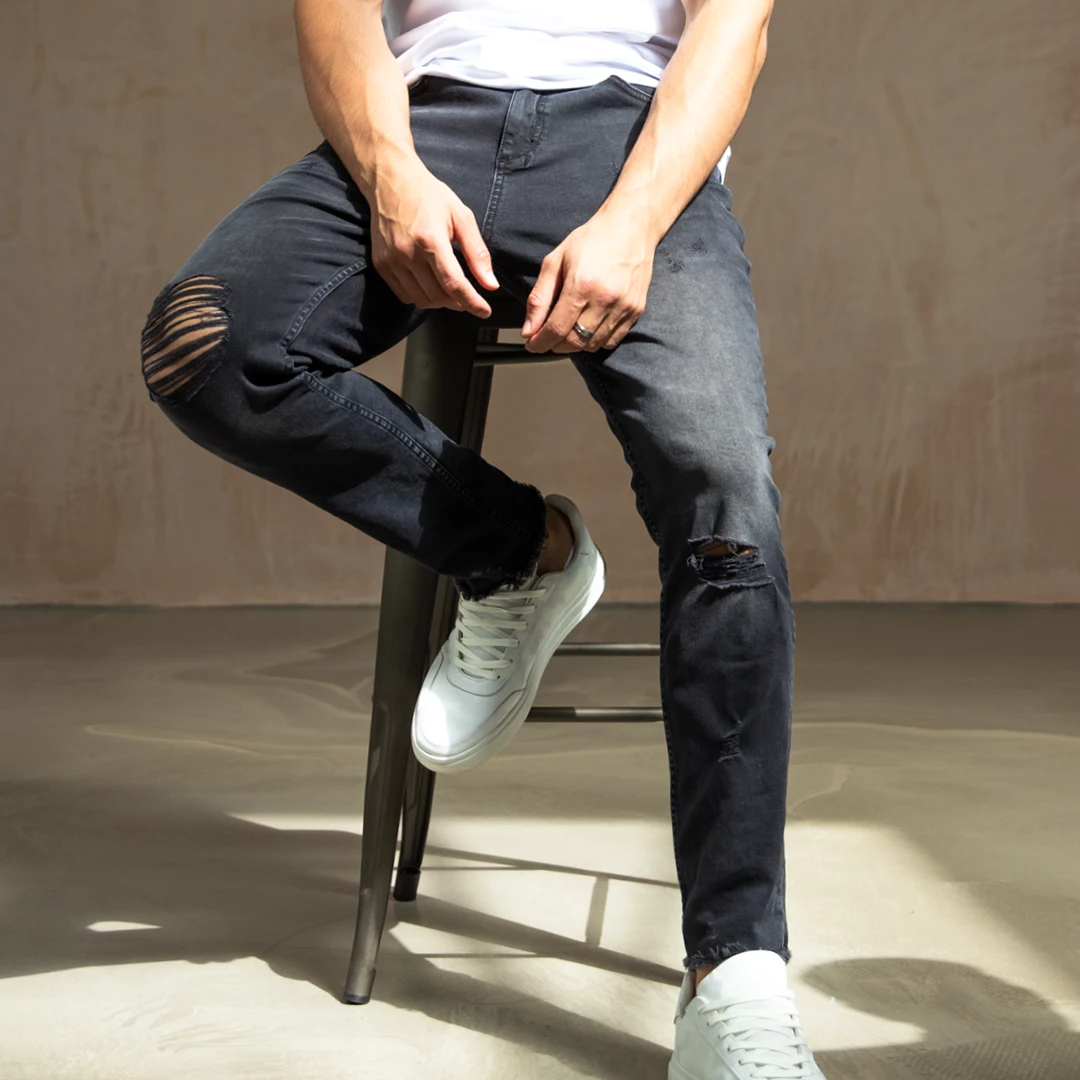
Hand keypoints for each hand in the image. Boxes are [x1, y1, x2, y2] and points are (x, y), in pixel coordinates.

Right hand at [370, 160, 498, 317]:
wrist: (391, 181)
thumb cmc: (428, 195)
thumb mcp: (461, 217)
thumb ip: (477, 253)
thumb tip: (490, 285)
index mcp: (430, 240)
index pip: (454, 284)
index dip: (472, 302)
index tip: (484, 311)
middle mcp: (407, 253)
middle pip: (438, 296)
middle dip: (458, 302)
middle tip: (469, 296)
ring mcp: (391, 261)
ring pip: (422, 299)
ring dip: (440, 302)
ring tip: (451, 291)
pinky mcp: (382, 265)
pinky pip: (405, 295)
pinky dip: (421, 297)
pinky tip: (430, 285)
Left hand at [521, 209, 654, 353]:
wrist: (630, 227)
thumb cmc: (592, 240)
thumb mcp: (555, 261)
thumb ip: (539, 298)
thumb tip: (528, 330)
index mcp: (581, 285)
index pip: (557, 329)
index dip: (540, 343)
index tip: (532, 344)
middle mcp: (604, 299)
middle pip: (574, 341)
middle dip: (555, 345)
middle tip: (547, 337)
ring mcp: (623, 307)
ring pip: (593, 345)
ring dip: (575, 344)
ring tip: (568, 330)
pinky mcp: (635, 310)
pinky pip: (611, 340)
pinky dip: (596, 341)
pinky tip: (588, 328)